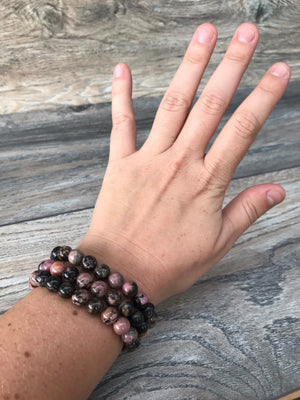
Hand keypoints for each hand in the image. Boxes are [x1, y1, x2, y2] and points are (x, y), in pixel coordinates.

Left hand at [78, 23, 289, 304]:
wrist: (120, 274)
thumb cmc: (168, 264)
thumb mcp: (216, 244)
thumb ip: (245, 211)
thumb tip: (277, 190)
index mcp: (207, 182)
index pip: (243, 130)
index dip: (263, 97)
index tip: (278, 70)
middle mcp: (180, 163)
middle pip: (211, 105)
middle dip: (232, 66)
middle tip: (247, 33)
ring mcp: (148, 159)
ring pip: (174, 105)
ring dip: (190, 66)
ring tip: (205, 33)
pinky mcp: (120, 163)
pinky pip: (121, 123)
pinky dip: (121, 95)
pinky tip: (123, 69)